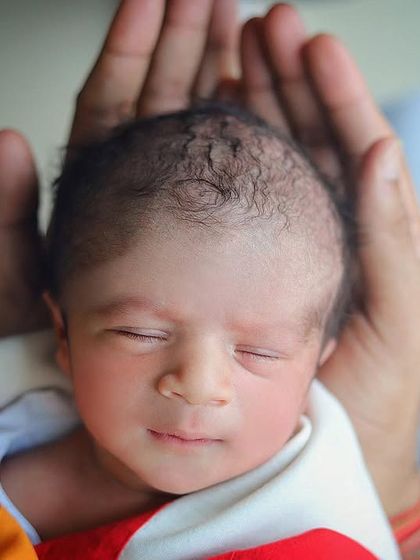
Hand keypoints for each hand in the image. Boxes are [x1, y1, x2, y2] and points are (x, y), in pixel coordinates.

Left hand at [0, 0, 238, 335]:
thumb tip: (7, 140)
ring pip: (192, 126)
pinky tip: (254, 101)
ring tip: (240, 24)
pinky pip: (219, 171)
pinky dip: (235, 133)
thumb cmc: (36, 333)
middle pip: (157, 97)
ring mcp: (169, 201)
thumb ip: (6, 211)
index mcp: (89, 178)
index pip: (110, 97)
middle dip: (182, 41)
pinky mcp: (199, 229)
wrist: (72, 375)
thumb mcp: (11, 272)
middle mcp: (131, 181)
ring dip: (212, 72)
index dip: (130, 44)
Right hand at [240, 4, 419, 515]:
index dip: (336, 96)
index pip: (357, 153)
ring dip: (261, 107)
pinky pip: (246, 208)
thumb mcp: (399, 328)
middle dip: (291, 82)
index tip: (312, 45)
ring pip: (277, 164)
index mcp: (372, 243)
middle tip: (265, 28)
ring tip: (237, 57)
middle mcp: (331, 237)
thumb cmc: (370, 405)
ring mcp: (289, 251)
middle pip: (313, 143)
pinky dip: (232, 162)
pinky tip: (217, 128)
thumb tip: (383, 157)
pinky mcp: (251, 273)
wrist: (319, 460)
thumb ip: (394, 245)